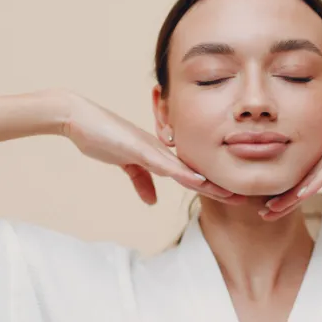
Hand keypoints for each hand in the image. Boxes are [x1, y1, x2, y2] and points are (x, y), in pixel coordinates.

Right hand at [62, 92, 242, 204]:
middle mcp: (162, 150)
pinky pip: (164, 164)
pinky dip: (182, 174)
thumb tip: (152, 202)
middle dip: (218, 186)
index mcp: (161, 155)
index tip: (229, 196)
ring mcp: (152, 149)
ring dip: (209, 183)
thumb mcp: (127, 165)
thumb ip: (142, 181)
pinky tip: (199, 182)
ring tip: (231, 194)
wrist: (79, 119)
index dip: (210, 186)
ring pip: (186, 170)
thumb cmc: (104, 137)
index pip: (191, 174)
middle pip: (196, 172)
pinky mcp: (138, 148)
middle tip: (242, 198)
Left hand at [263, 62, 321, 219]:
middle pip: (299, 179)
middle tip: (263, 214)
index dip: (291, 195)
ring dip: (289, 196)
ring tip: (270, 210)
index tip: (274, 209)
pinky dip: (313, 182)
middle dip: (281, 199)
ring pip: (307, 176)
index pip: (306, 178)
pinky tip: (299, 195)